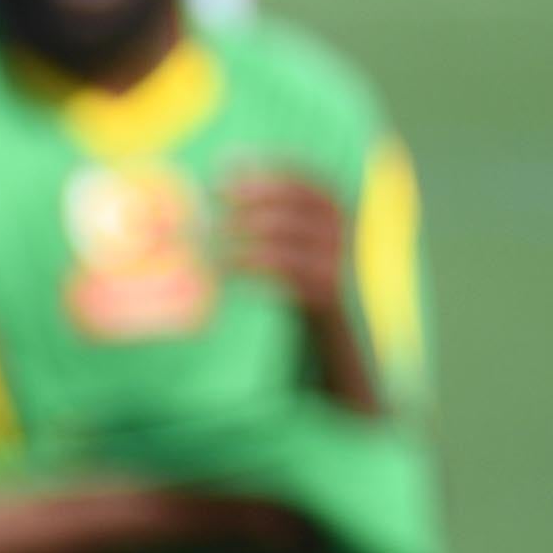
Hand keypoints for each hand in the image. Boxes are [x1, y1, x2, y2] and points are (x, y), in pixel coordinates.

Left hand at [217, 166, 379, 415]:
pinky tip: (229, 268)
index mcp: (340, 235)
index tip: (230, 163)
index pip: (318, 186)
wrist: (342, 389)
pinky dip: (265, 265)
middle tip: (218, 194)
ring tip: (217, 231)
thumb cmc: (296, 333)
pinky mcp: (337, 310)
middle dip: (266, 191)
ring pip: (311, 237)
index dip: (278, 170)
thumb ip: (259, 250)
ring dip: (261, 227)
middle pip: (319, 203)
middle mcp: (352, 250)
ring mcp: (348, 279)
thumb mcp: (281, 283)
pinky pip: (306, 278)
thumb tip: (201, 226)